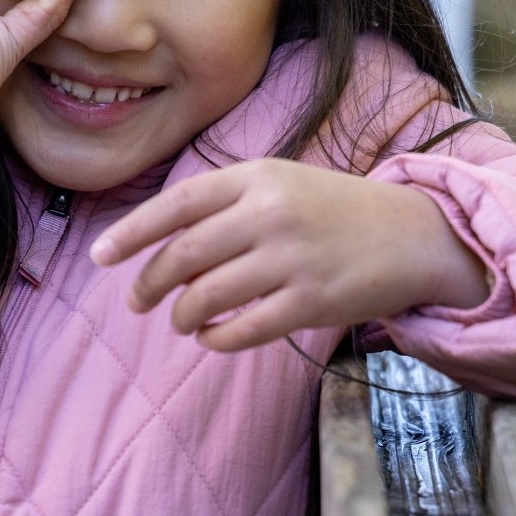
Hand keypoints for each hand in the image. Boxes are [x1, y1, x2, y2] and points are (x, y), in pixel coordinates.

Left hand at [90, 159, 489, 350]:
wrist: (414, 234)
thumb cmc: (335, 211)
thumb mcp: (281, 183)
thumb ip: (225, 205)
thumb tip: (161, 248)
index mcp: (257, 176)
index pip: (177, 204)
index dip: (131, 232)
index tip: (100, 257)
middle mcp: (270, 213)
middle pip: (183, 255)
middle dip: (148, 284)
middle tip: (137, 301)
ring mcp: (292, 259)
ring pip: (205, 295)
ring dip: (181, 315)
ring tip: (180, 320)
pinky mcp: (311, 302)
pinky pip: (242, 329)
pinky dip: (215, 339)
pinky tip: (212, 336)